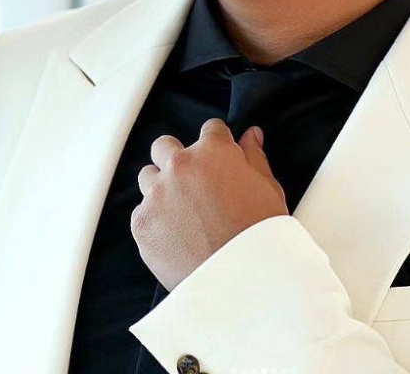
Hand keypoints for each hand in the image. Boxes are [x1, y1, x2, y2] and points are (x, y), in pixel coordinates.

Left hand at [131, 118, 288, 290]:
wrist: (243, 280)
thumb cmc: (260, 234)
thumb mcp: (268, 188)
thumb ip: (254, 157)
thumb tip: (252, 135)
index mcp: (213, 151)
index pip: (210, 129)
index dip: (217, 144)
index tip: (219, 158)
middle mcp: (180, 166)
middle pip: (164, 146)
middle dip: (177, 158)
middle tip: (193, 180)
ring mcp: (157, 194)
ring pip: (147, 176)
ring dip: (160, 186)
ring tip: (180, 210)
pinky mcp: (142, 224)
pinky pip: (141, 212)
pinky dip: (154, 219)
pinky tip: (174, 234)